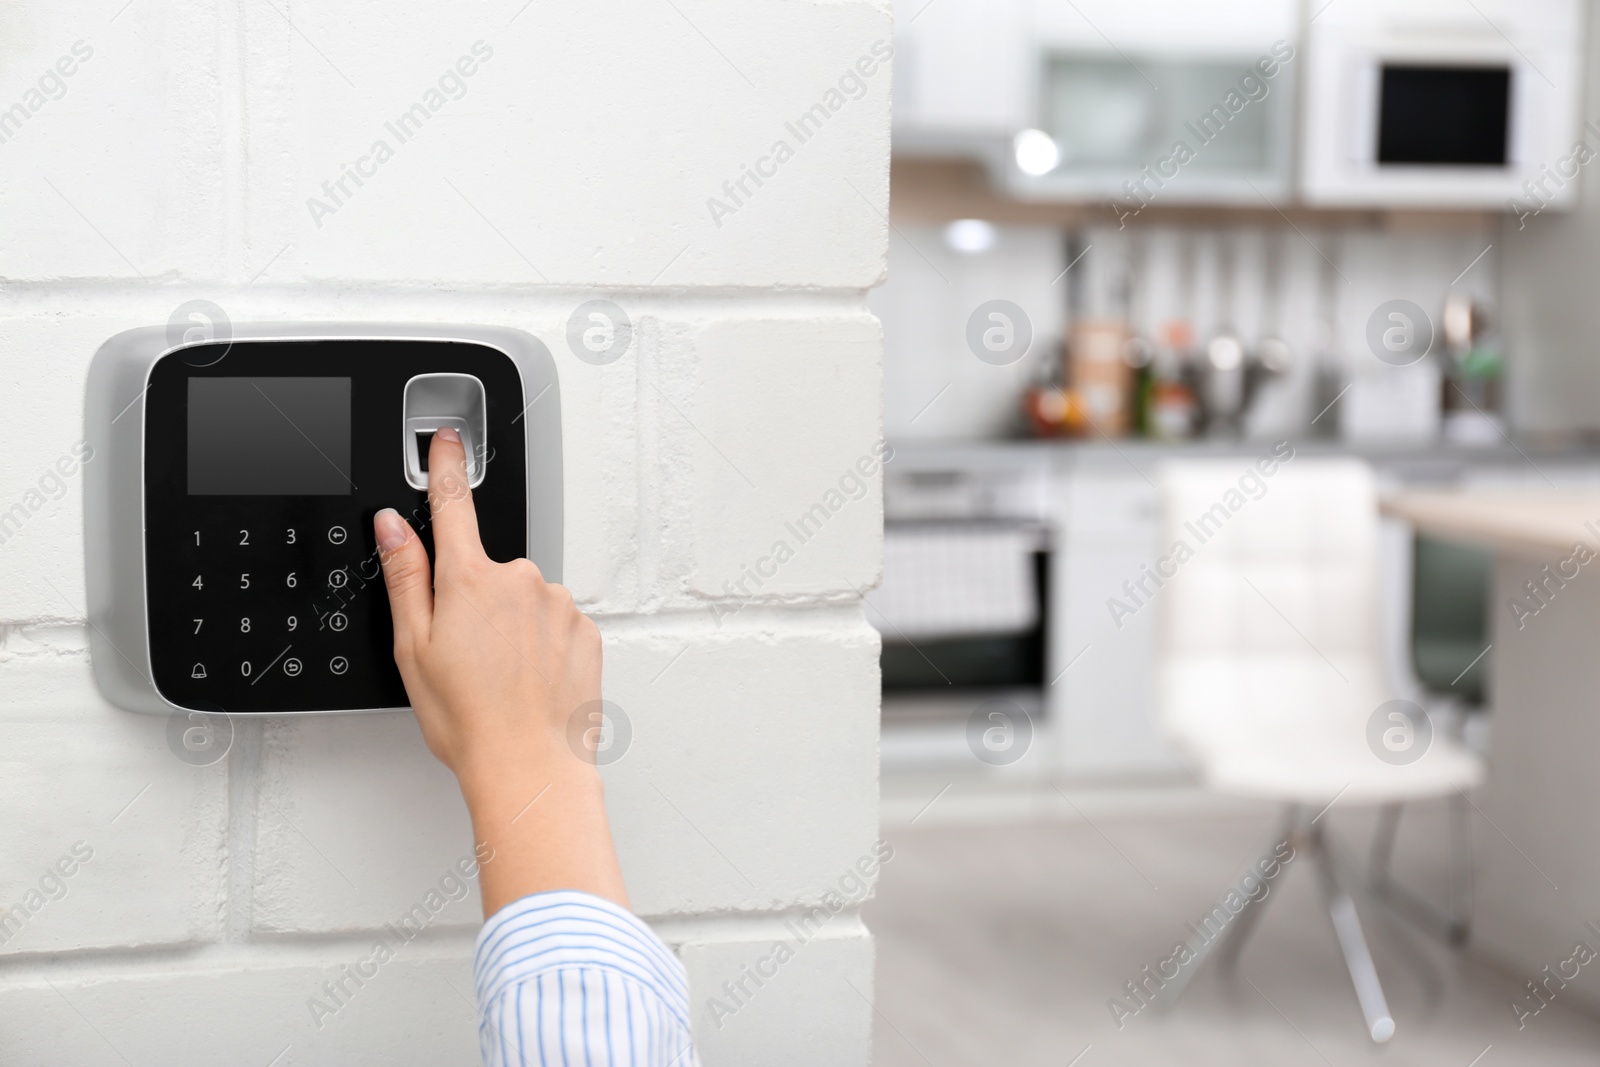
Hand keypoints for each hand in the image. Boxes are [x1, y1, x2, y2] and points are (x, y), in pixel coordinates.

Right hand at [374, 426, 627, 914]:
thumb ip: (405, 577)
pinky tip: (529, 681)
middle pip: (488, 573)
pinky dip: (542, 646)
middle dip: (476, 603)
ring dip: (512, 628)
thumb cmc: (469, 720)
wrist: (529, 765)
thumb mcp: (414, 647)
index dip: (445, 466)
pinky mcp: (586, 629)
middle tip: (466, 657)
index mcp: (469, 580)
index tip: (446, 439)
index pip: (452, 504)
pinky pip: (556, 625)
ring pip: (525, 601)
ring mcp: (559, 603)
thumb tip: (394, 528)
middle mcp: (521, 580)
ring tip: (500, 678)